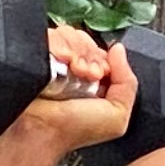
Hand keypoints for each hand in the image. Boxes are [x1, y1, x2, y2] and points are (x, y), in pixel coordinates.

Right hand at [7, 21, 137, 161]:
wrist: (39, 131)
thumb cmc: (73, 130)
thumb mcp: (117, 115)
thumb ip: (127, 83)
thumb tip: (118, 50)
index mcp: (92, 81)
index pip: (103, 52)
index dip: (103, 59)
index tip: (98, 74)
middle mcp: (71, 69)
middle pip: (87, 40)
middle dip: (89, 55)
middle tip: (84, 75)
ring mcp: (52, 60)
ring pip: (70, 35)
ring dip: (74, 50)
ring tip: (70, 71)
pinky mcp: (37, 53)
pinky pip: (52, 34)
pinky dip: (58, 44)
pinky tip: (59, 60)